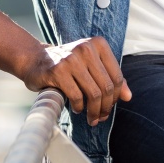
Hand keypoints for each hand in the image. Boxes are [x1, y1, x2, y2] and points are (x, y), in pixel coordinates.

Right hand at [0, 9, 131, 126]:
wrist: (35, 60)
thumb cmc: (67, 65)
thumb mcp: (90, 66)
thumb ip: (109, 78)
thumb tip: (128, 96)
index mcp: (98, 44)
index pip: (116, 76)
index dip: (116, 97)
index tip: (110, 107)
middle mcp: (86, 48)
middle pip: (106, 87)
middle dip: (106, 107)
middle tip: (100, 117)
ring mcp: (71, 58)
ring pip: (94, 93)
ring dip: (94, 111)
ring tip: (91, 118)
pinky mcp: (58, 71)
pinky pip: (76, 96)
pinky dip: (79, 106)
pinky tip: (76, 108)